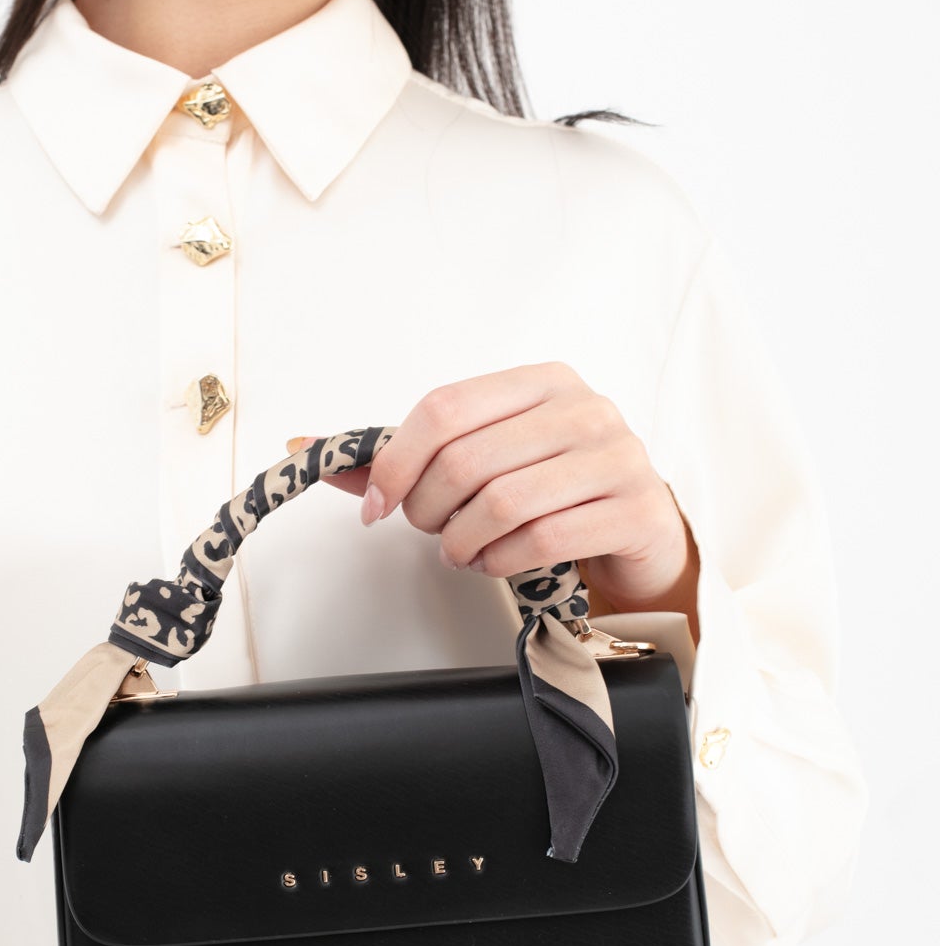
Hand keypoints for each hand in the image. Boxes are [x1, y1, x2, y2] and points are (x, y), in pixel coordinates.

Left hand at [287, 364, 698, 625]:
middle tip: (430, 531)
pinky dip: (502, 561)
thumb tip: (306, 446)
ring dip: (463, 541)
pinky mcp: (635, 510)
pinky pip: (545, 539)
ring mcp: (617, 457)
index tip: (376, 503)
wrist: (639, 534)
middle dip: (429, 509)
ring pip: (504, 501)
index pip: (445, 407)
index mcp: (541, 382)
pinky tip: (496, 563)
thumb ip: (405, 455)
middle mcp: (584, 409)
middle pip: (468, 458)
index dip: (397, 460)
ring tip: (461, 552)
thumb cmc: (553, 492)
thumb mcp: (485, 461)